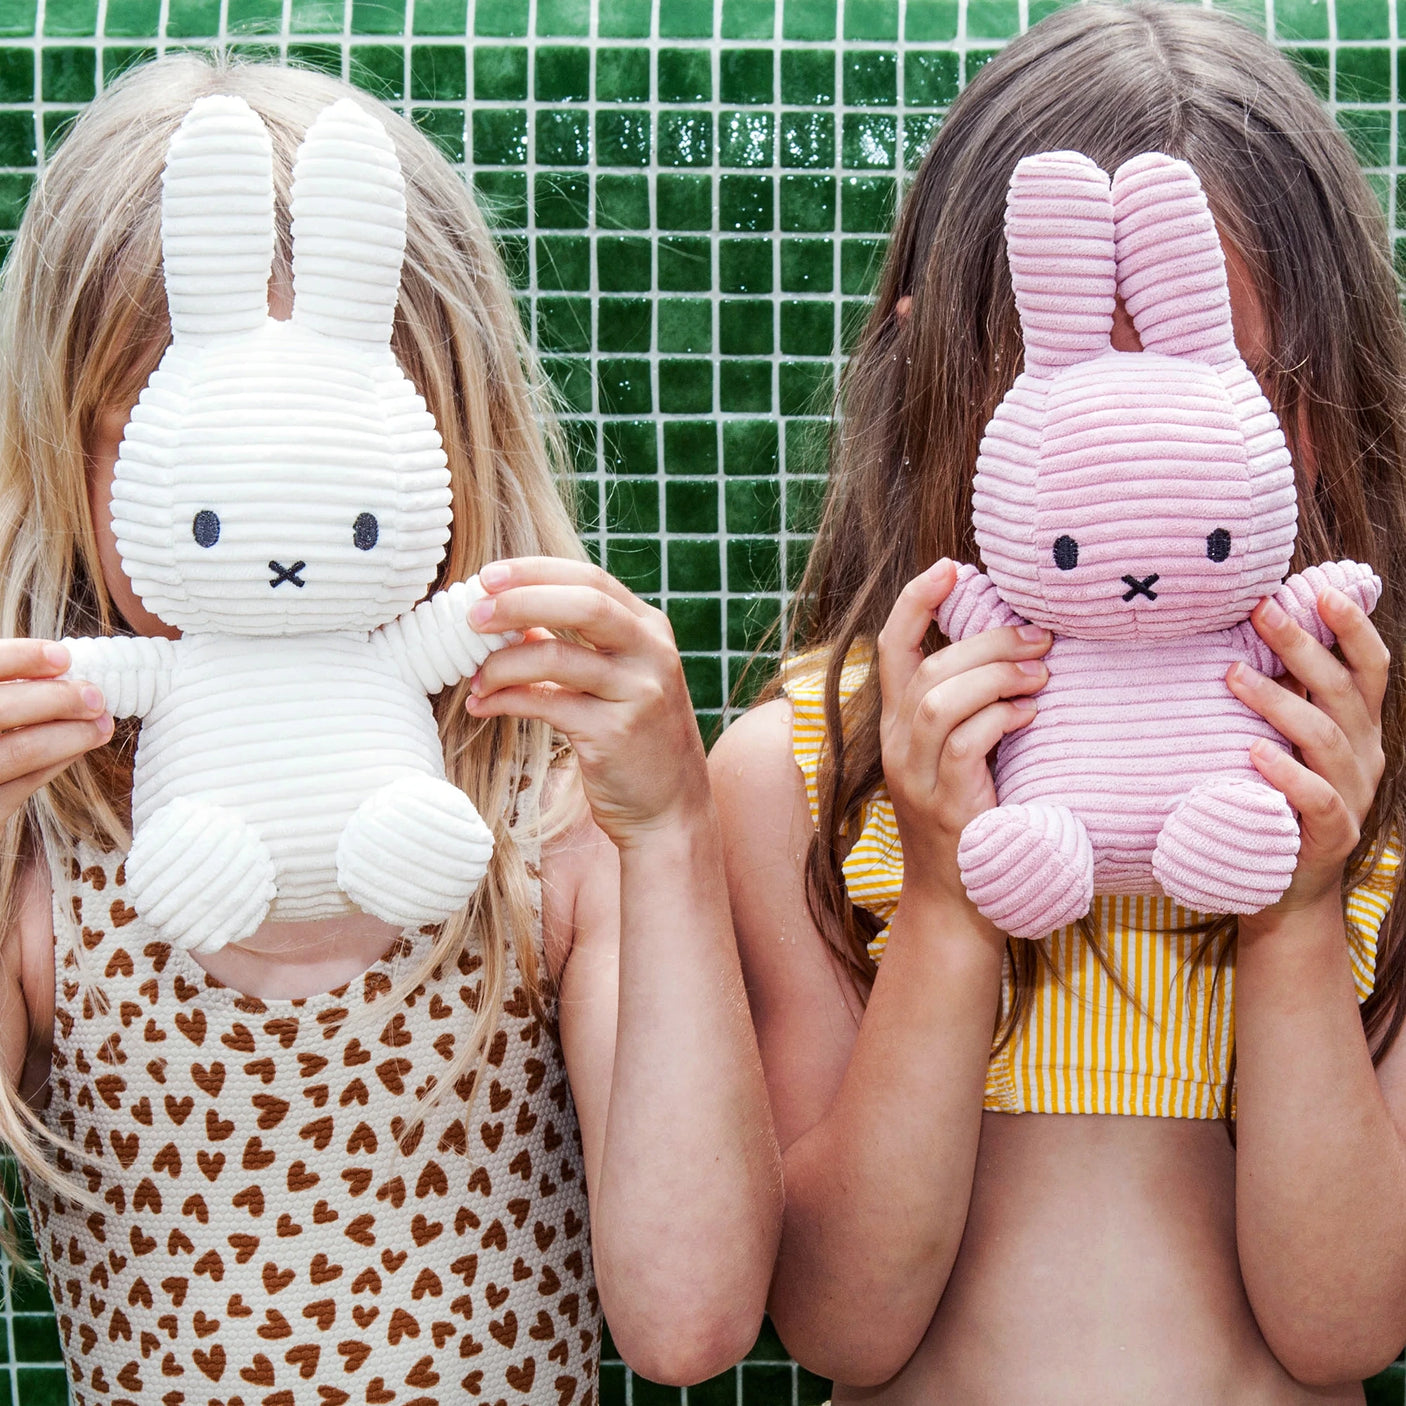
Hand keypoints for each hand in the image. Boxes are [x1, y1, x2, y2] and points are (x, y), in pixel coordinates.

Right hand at [0, 640, 113, 822]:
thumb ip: (1, 695)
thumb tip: (56, 670)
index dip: (20, 657)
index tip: (63, 657)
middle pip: (1, 709)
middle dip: (56, 699)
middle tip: (96, 696)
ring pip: (17, 751)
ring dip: (68, 735)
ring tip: (101, 725)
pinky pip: (18, 788)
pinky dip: (52, 764)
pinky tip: (76, 748)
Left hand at [464, 558, 708, 848]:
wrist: (672, 810)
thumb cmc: (635, 742)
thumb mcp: (616, 681)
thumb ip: (574, 646)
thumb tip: (511, 619)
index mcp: (650, 630)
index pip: (591, 579)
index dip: (535, 572)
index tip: (487, 577)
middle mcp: (651, 653)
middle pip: (582, 604)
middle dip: (519, 601)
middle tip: (472, 613)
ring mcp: (638, 692)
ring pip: (557, 656)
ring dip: (502, 663)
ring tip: (474, 676)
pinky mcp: (615, 733)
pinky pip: (546, 704)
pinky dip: (505, 700)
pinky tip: (483, 706)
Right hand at [878, 560, 1049, 907]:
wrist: (958, 906)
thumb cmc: (972, 822)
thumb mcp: (961, 756)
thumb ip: (972, 708)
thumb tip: (1022, 649)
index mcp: (897, 726)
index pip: (892, 648)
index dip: (916, 601)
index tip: (950, 567)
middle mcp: (896, 746)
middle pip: (926, 667)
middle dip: (985, 639)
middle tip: (1040, 635)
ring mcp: (915, 778)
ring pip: (939, 699)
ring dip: (994, 675)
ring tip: (1041, 673)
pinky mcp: (945, 804)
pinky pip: (964, 743)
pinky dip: (1000, 718)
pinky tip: (1032, 714)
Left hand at [1228, 587, 1387, 913]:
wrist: (1283, 887)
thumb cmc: (1273, 798)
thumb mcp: (1284, 741)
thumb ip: (1283, 697)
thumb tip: (1243, 635)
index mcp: (1358, 726)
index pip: (1369, 668)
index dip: (1354, 628)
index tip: (1324, 591)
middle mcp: (1364, 754)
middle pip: (1342, 690)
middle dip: (1303, 645)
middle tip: (1260, 610)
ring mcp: (1352, 794)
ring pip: (1324, 737)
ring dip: (1278, 701)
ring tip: (1233, 675)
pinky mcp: (1332, 835)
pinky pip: (1317, 797)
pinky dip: (1286, 772)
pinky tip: (1253, 752)